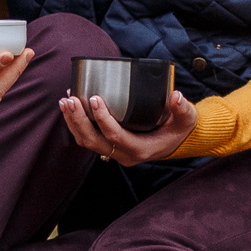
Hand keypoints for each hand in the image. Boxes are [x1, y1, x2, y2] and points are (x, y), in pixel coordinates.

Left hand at [62, 88, 197, 163]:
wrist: (174, 142)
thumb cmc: (178, 130)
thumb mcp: (185, 120)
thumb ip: (182, 109)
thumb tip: (176, 96)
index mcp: (140, 149)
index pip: (115, 136)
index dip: (102, 119)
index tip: (94, 98)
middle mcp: (123, 154)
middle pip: (93, 141)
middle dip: (79, 120)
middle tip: (71, 98)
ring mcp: (114, 152)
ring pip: (86, 141)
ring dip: (73, 122)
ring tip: (65, 100)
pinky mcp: (108, 145)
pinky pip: (87, 137)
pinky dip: (76, 123)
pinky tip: (71, 105)